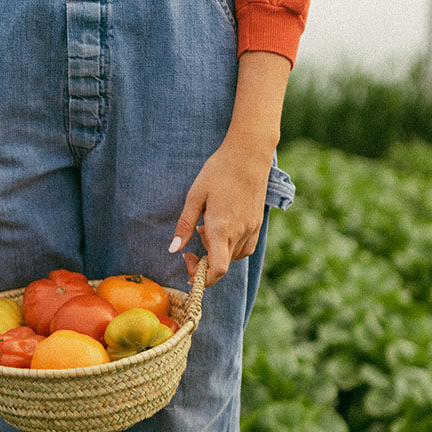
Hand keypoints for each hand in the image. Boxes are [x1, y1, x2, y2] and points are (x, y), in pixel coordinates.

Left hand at [169, 51, 290, 286]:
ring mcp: (252, 228)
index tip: (189, 265)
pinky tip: (224, 228)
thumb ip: (184, 225)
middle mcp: (240, 232)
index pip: (217, 270)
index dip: (203, 278)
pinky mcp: (258, 222)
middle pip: (223, 264)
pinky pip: (246, 247)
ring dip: (219, 251)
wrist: (249, 153)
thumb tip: (173, 249)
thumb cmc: (219, 171)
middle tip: (195, 235)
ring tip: (208, 226)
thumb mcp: (195, 196)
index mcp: (222, 228)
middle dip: (206, 259)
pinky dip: (233, 247)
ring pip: (234, 256)